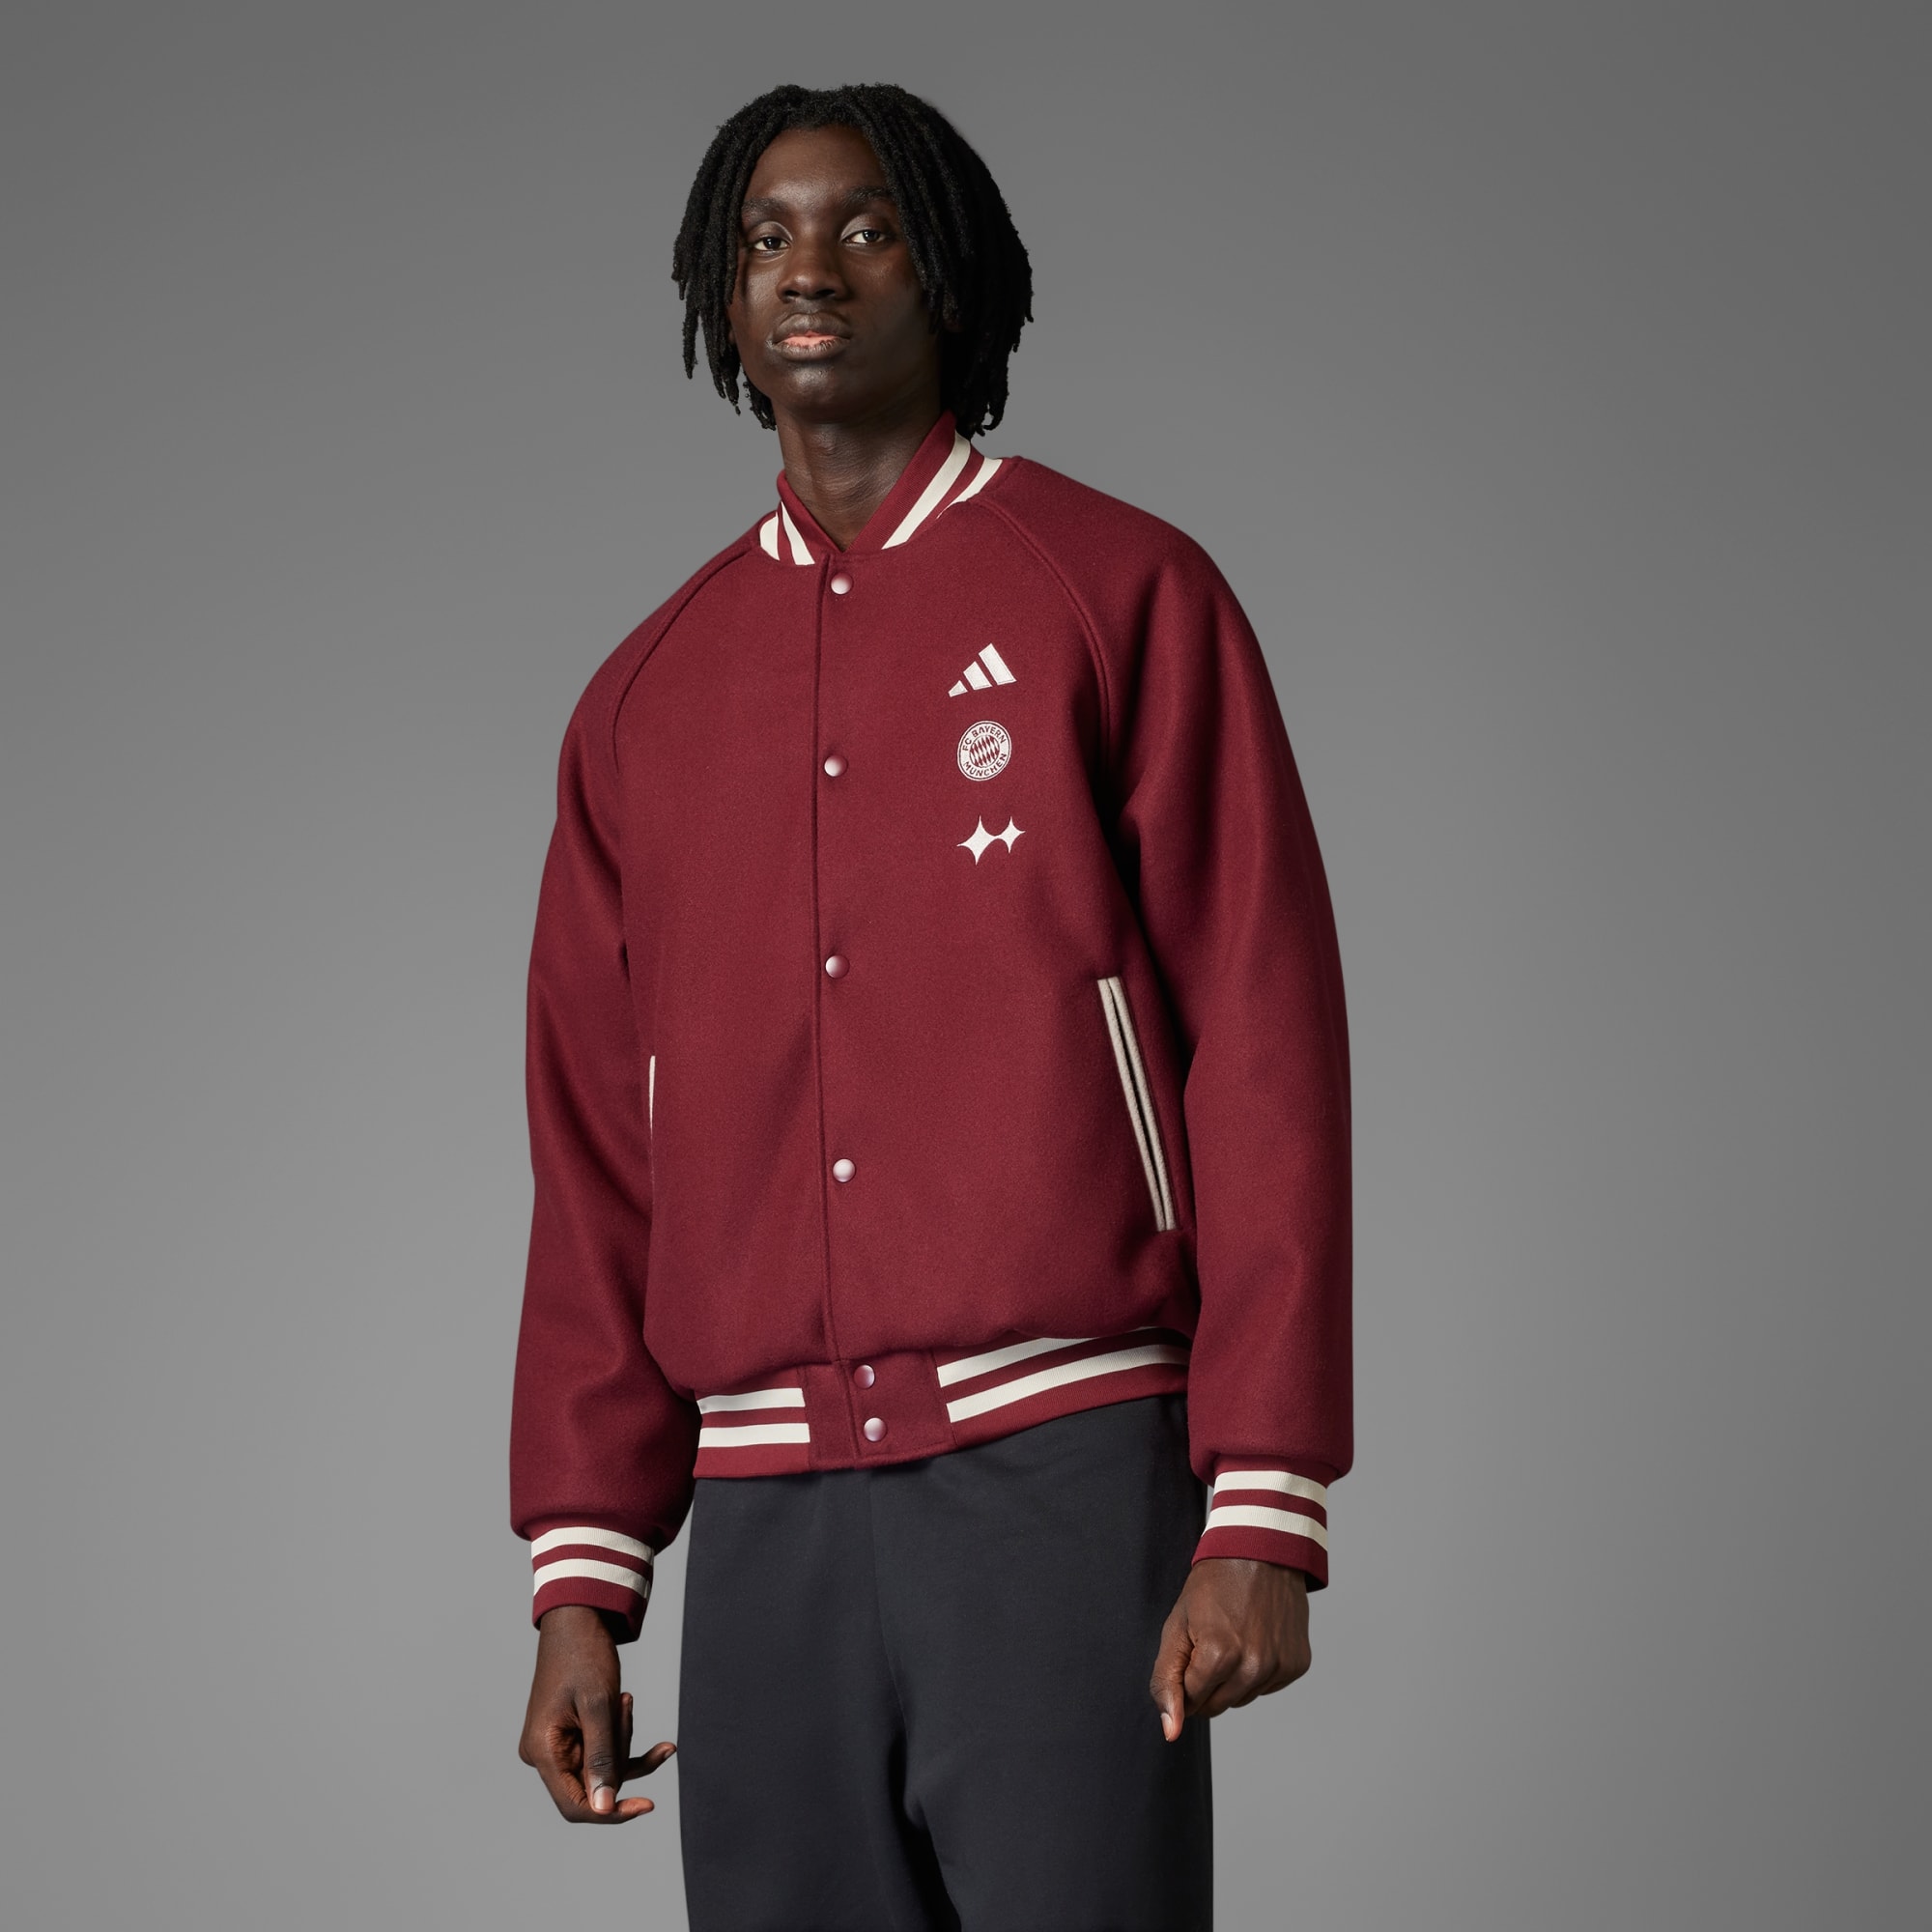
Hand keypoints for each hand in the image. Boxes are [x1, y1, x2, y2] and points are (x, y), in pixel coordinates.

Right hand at [519, 1604, 675, 1820]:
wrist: (576, 1619)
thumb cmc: (583, 1656)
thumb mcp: (599, 1706)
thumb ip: (602, 1758)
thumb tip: (604, 1807)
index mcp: (542, 1751)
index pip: (575, 1805)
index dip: (611, 1811)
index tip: (647, 1805)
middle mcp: (543, 1754)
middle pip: (593, 1783)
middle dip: (621, 1753)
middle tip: (625, 1704)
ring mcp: (555, 1746)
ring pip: (602, 1766)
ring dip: (623, 1739)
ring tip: (624, 1698)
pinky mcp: (569, 1736)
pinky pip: (601, 1752)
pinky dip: (623, 1739)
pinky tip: (650, 1731)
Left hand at [1149, 1557, 1310, 1739]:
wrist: (1260, 1551)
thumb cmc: (1212, 1586)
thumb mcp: (1176, 1626)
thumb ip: (1166, 1680)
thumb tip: (1170, 1731)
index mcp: (1219, 1656)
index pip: (1191, 1700)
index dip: (1185, 1673)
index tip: (1192, 1643)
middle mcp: (1254, 1667)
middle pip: (1217, 1706)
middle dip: (1206, 1682)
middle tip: (1210, 1640)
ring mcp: (1279, 1667)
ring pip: (1242, 1699)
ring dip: (1231, 1678)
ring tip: (1233, 1635)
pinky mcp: (1297, 1665)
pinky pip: (1266, 1687)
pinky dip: (1257, 1671)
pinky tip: (1255, 1637)